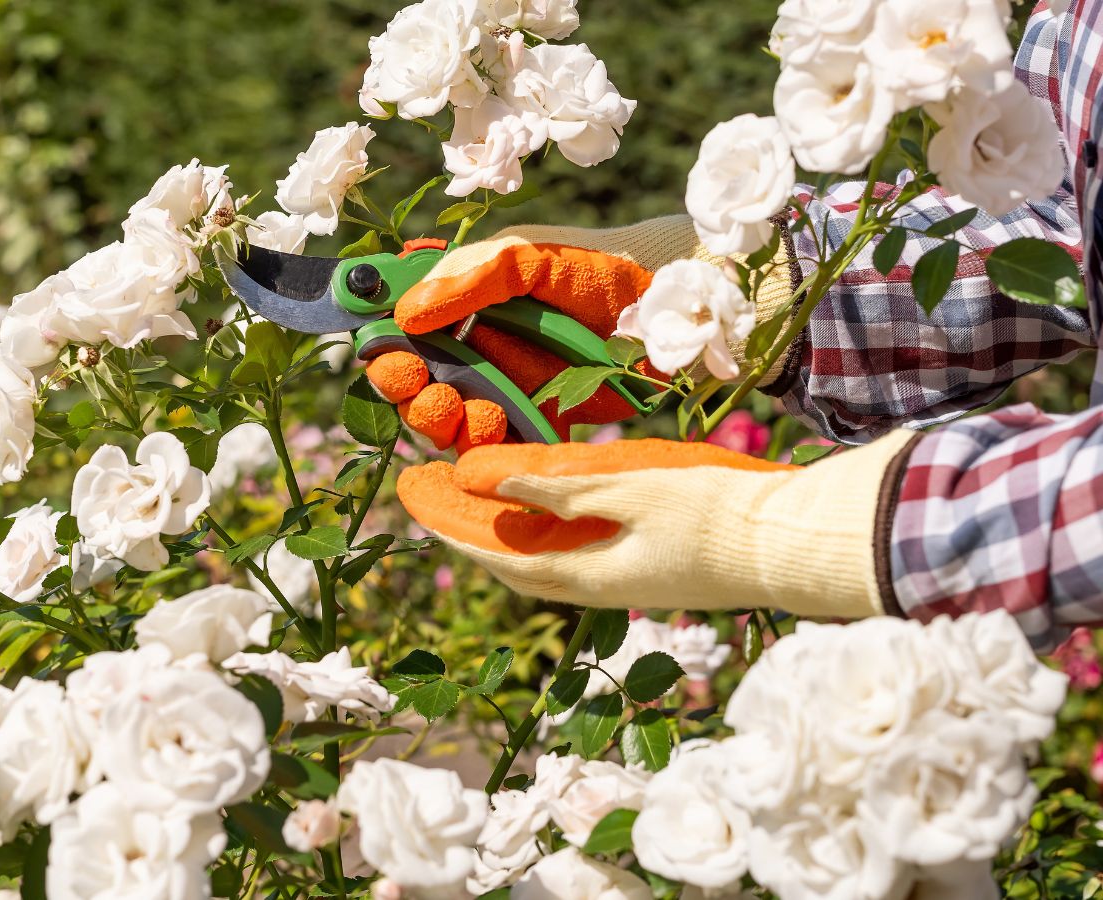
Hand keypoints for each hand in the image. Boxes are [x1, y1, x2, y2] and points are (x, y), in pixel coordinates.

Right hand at [365, 225, 658, 452]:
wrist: (666, 308)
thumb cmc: (595, 268)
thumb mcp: (527, 255)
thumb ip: (470, 276)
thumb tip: (406, 312)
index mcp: (459, 307)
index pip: (400, 331)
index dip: (382, 344)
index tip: (382, 349)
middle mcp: (471, 352)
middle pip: (412, 383)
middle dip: (403, 388)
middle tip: (414, 382)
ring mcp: (499, 392)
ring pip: (442, 421)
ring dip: (436, 417)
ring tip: (460, 403)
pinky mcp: (530, 427)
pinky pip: (488, 448)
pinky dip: (477, 443)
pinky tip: (491, 421)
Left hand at [394, 431, 916, 617]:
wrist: (786, 547)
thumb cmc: (713, 513)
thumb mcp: (629, 489)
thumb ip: (559, 487)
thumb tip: (489, 482)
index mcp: (584, 575)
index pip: (498, 557)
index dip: (452, 531)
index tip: (416, 504)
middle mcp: (595, 589)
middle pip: (513, 565)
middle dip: (468, 533)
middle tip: (429, 498)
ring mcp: (621, 584)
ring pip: (543, 562)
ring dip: (504, 533)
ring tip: (471, 500)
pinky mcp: (643, 572)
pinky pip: (574, 556)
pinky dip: (544, 533)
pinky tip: (538, 510)